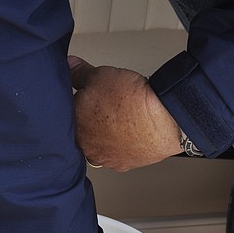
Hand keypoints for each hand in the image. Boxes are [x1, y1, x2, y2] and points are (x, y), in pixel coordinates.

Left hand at [69, 56, 182, 170]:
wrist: (163, 120)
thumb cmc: (132, 101)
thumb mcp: (100, 75)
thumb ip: (80, 72)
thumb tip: (70, 67)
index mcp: (74, 126)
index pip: (69, 111)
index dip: (81, 99)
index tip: (92, 93)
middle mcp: (87, 147)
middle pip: (84, 130)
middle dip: (91, 118)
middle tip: (108, 105)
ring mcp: (106, 159)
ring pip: (100, 144)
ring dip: (106, 133)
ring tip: (121, 118)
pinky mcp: (124, 165)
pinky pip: (118, 153)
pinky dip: (122, 143)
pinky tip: (131, 132)